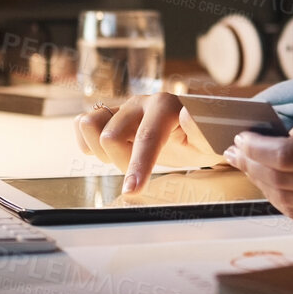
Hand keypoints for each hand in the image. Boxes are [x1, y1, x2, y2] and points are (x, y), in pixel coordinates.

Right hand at [73, 92, 226, 193]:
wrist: (194, 128)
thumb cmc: (202, 139)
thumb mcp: (211, 141)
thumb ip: (200, 129)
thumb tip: (185, 114)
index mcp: (165, 107)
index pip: (145, 137)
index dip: (137, 165)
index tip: (131, 190)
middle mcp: (140, 103)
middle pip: (110, 136)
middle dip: (122, 162)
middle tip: (140, 170)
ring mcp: (123, 107)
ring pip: (89, 123)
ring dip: (101, 150)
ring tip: (122, 158)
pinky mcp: (110, 115)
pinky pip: (82, 123)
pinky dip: (87, 142)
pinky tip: (105, 152)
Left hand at [222, 111, 292, 232]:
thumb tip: (280, 138)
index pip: (286, 154)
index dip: (257, 148)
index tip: (241, 138)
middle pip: (280, 178)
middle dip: (251, 164)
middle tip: (234, 151)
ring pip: (287, 200)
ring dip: (260, 183)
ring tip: (246, 166)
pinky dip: (281, 200)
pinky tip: (271, 186)